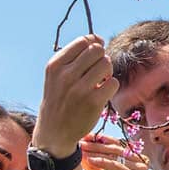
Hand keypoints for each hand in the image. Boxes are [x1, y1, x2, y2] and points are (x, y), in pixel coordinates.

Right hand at [33, 35, 118, 156]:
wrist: (54, 131)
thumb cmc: (59, 98)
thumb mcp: (57, 75)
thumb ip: (74, 56)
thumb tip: (98, 38)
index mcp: (55, 65)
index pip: (83, 41)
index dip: (94, 44)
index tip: (94, 54)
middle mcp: (66, 75)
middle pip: (97, 50)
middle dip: (101, 58)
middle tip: (97, 70)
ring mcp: (80, 89)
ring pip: (106, 64)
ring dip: (107, 72)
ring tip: (99, 81)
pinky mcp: (93, 102)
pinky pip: (113, 83)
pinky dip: (111, 87)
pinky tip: (102, 93)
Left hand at [81, 135, 149, 169]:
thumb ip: (92, 165)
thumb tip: (80, 150)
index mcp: (133, 161)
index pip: (115, 145)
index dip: (99, 139)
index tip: (82, 136)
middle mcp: (139, 162)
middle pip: (115, 147)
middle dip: (95, 143)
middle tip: (79, 140)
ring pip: (115, 155)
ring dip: (96, 151)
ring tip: (81, 149)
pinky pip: (117, 167)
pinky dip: (103, 163)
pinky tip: (90, 160)